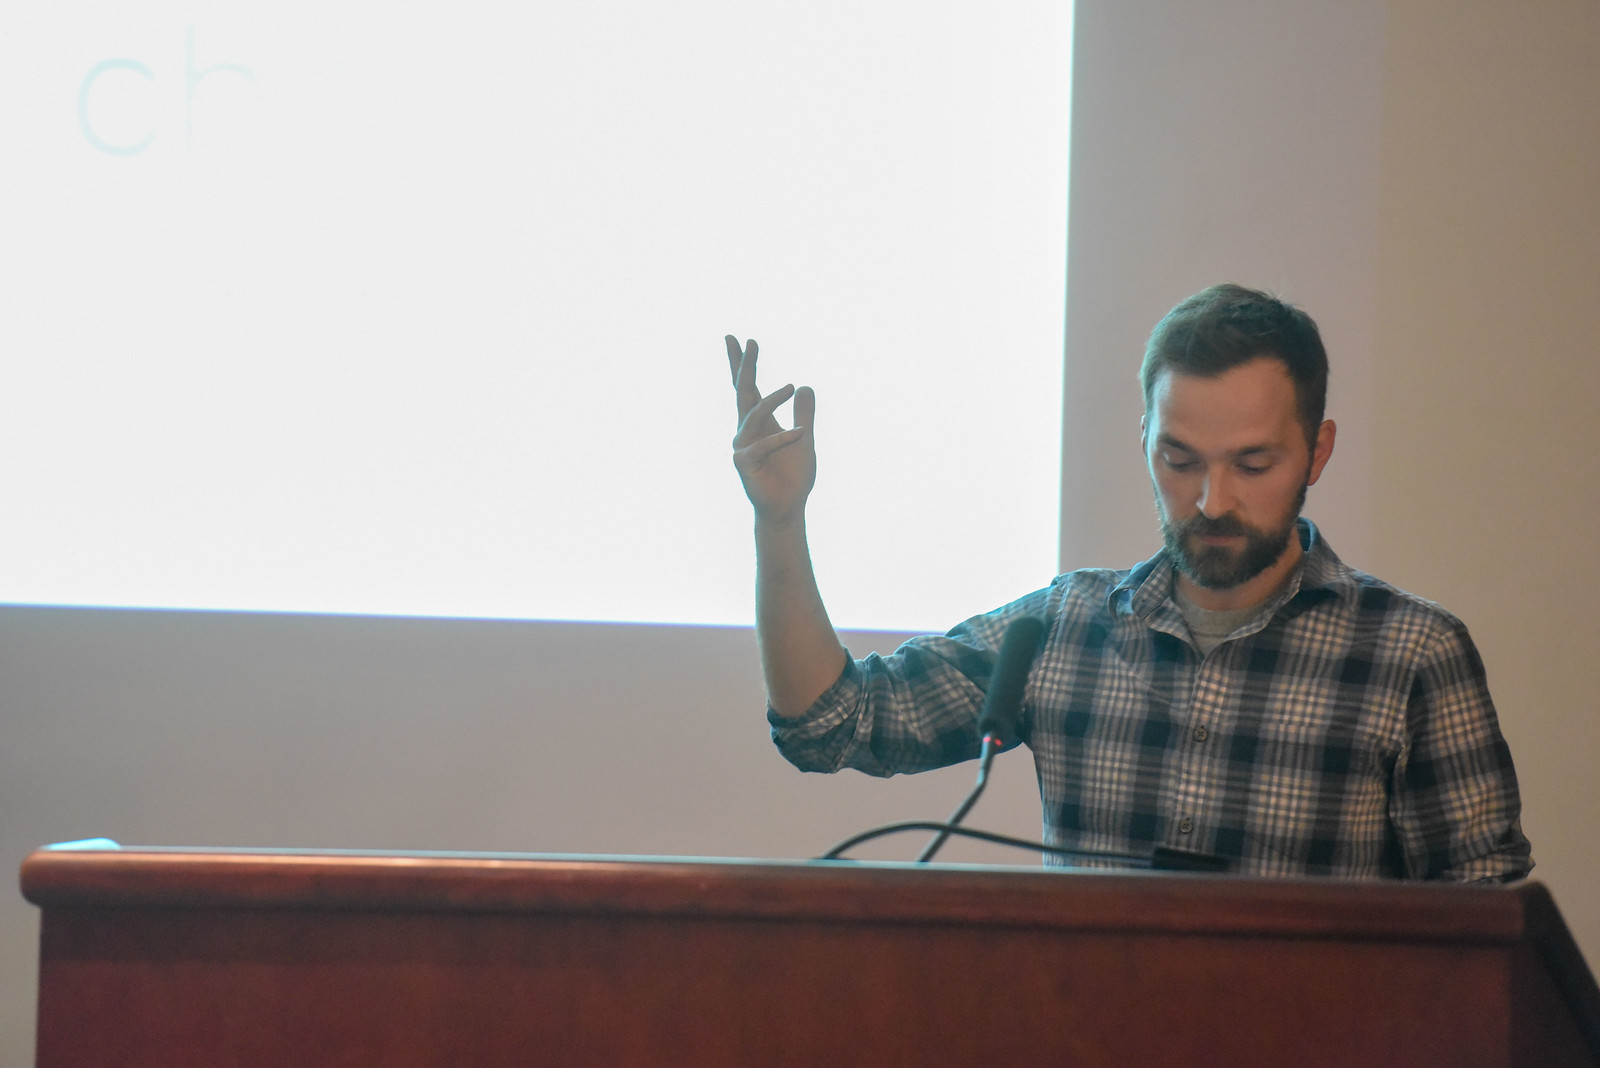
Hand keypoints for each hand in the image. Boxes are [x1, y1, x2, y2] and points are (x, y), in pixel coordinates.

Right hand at [727, 335, 815, 522]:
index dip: (741, 364)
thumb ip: (805, 413)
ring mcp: (742, 446)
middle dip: (746, 366)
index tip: (737, 338)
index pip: (747, 388)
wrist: (788, 507)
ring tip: (791, 386)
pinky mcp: (745, 464)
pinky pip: (764, 445)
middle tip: (751, 342)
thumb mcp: (805, 438)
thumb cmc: (793, 475)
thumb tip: (806, 387)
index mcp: (758, 423)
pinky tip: (801, 433)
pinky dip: (784, 438)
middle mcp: (746, 431)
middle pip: (743, 392)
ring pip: (754, 415)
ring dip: (772, 399)